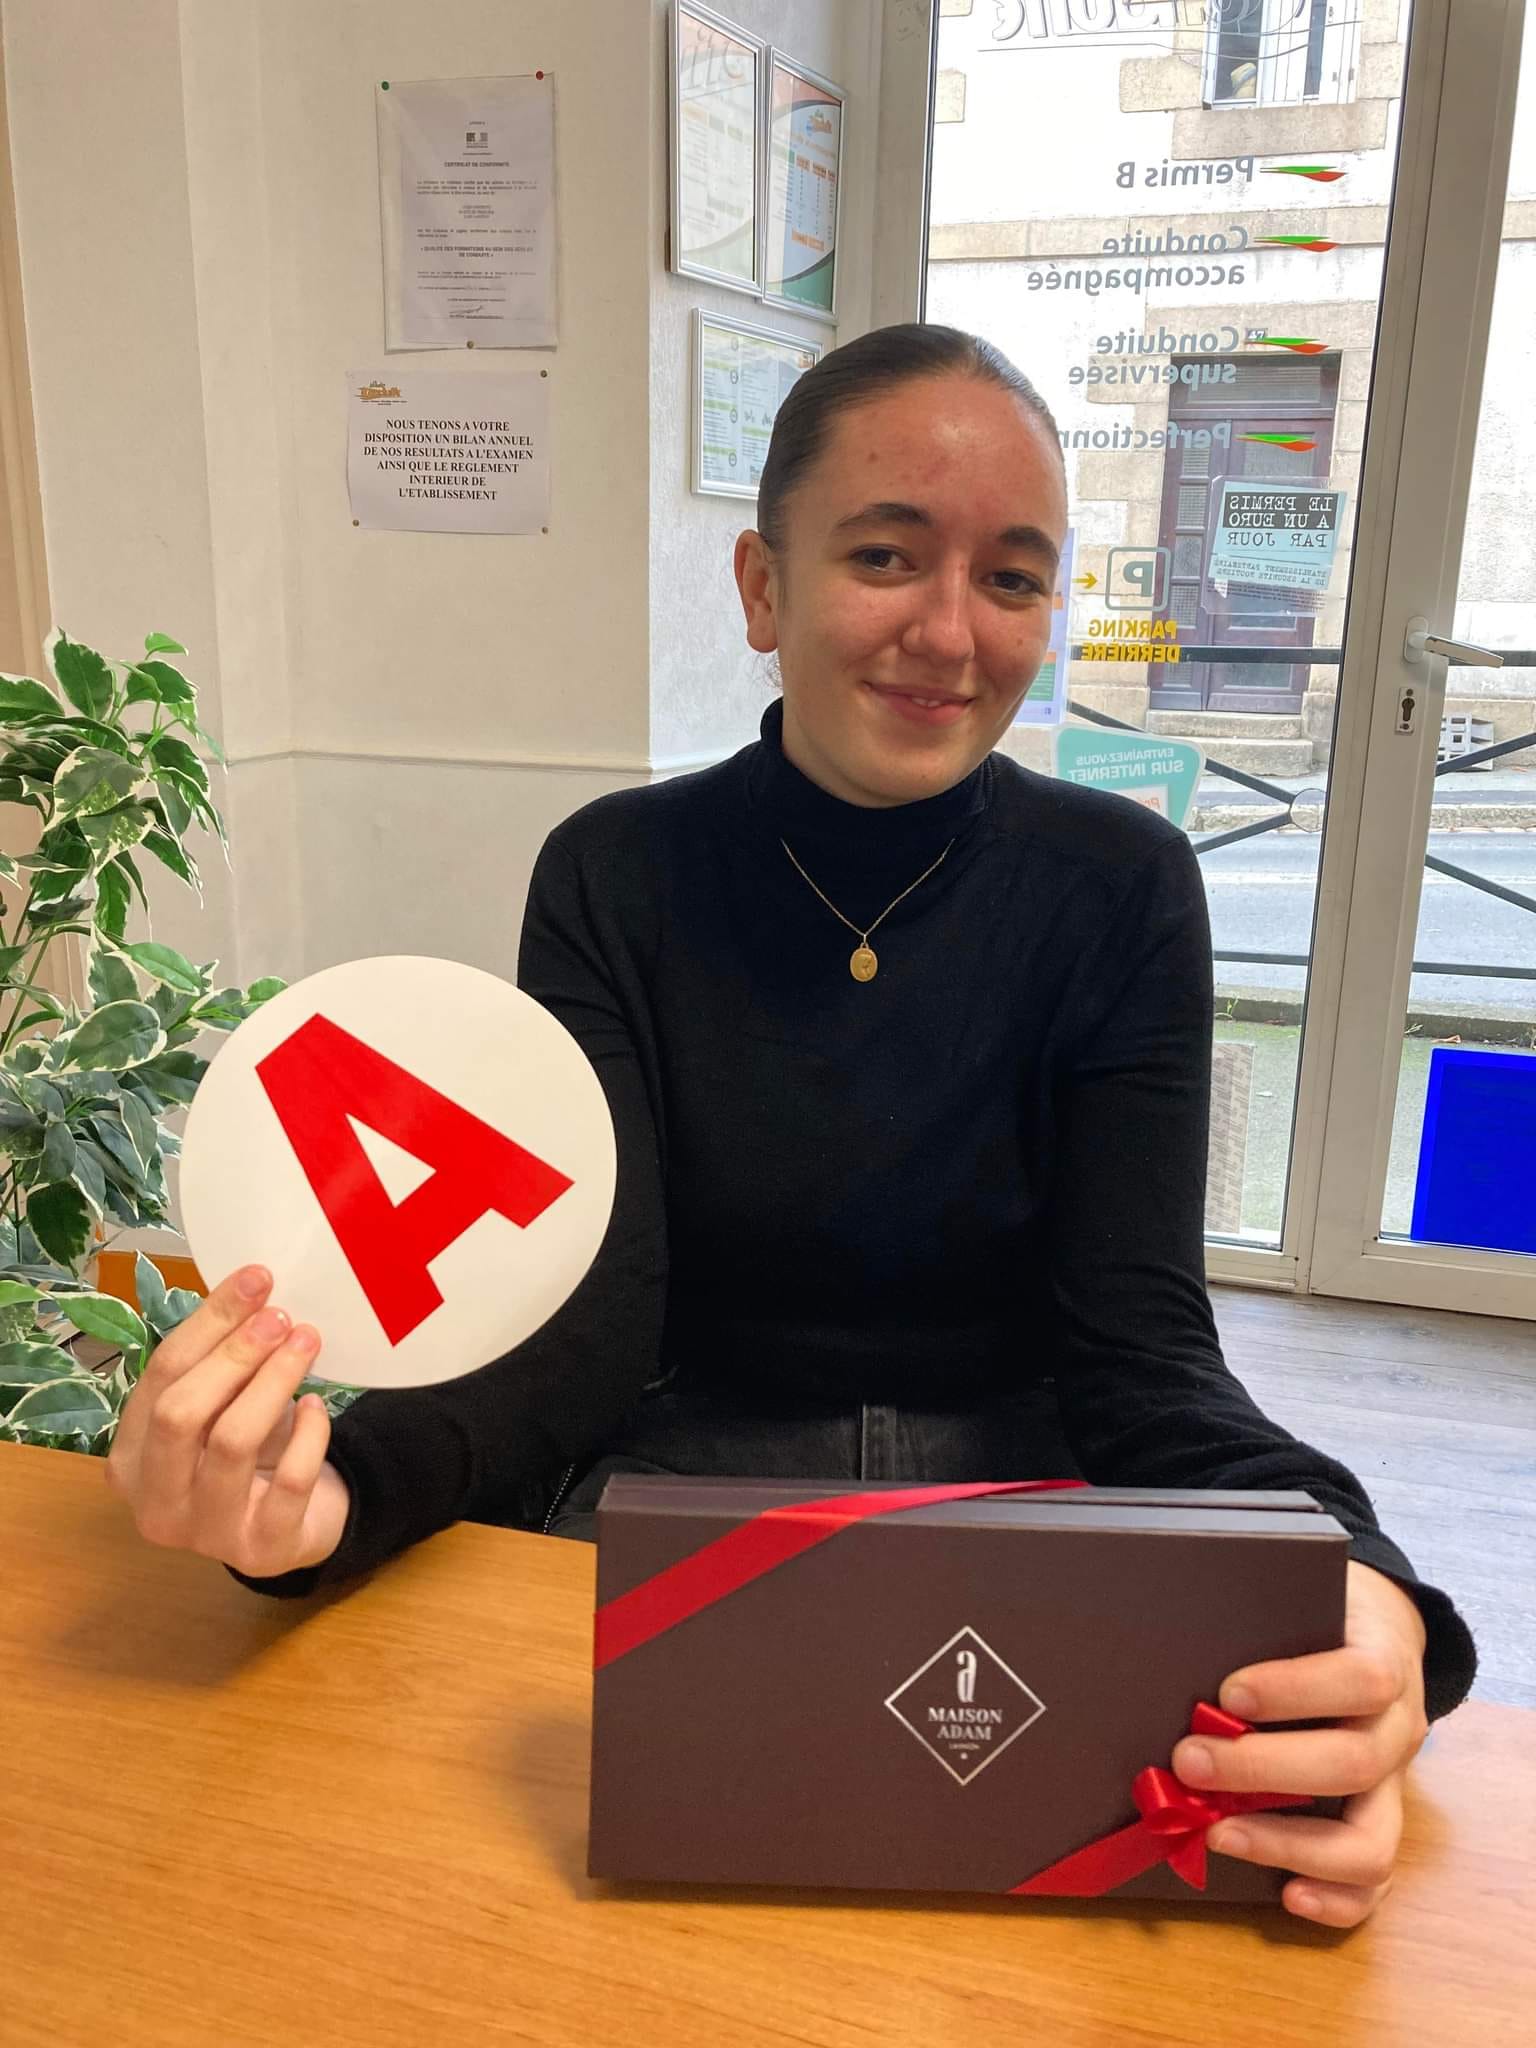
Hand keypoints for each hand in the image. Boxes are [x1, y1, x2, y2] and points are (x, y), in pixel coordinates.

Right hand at [106, 1264, 350, 1578]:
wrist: (293, 1528)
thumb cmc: (248, 1456)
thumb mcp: (221, 1408)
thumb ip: (220, 1362)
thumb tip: (253, 1289)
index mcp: (130, 1460)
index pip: (160, 1376)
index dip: (209, 1322)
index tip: (256, 1279)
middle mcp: (154, 1502)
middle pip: (181, 1413)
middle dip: (235, 1355)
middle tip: (281, 1317)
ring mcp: (204, 1535)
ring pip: (232, 1443)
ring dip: (274, 1382)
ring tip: (306, 1343)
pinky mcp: (262, 1549)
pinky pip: (290, 1480)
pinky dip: (309, 1434)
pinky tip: (317, 1406)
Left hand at [1171, 1560, 1429, 1925]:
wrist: (1379, 1633)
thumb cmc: (1321, 1616)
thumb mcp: (1302, 1600)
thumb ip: (1258, 1620)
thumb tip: (1177, 1641)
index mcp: (1384, 1662)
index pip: (1361, 1679)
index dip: (1296, 1690)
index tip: (1229, 1694)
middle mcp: (1398, 1731)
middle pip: (1354, 1763)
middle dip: (1264, 1770)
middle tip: (1190, 1762)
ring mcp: (1395, 1787)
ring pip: (1372, 1842)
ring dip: (1288, 1843)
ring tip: (1217, 1832)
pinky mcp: (1381, 1826)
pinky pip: (1374, 1883)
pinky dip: (1333, 1899)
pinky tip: (1286, 1893)